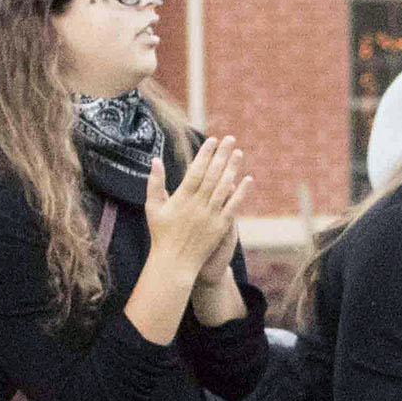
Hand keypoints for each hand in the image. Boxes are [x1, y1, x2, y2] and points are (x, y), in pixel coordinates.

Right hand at [144, 136, 250, 278]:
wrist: (175, 261)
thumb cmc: (161, 233)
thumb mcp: (153, 206)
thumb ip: (155, 182)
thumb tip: (155, 159)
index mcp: (181, 198)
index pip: (196, 170)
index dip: (205, 154)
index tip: (213, 140)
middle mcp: (198, 205)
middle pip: (213, 175)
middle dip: (222, 156)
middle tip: (231, 139)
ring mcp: (211, 216)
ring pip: (224, 188)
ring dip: (233, 169)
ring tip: (239, 153)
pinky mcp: (221, 227)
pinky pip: (233, 206)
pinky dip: (241, 192)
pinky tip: (248, 179)